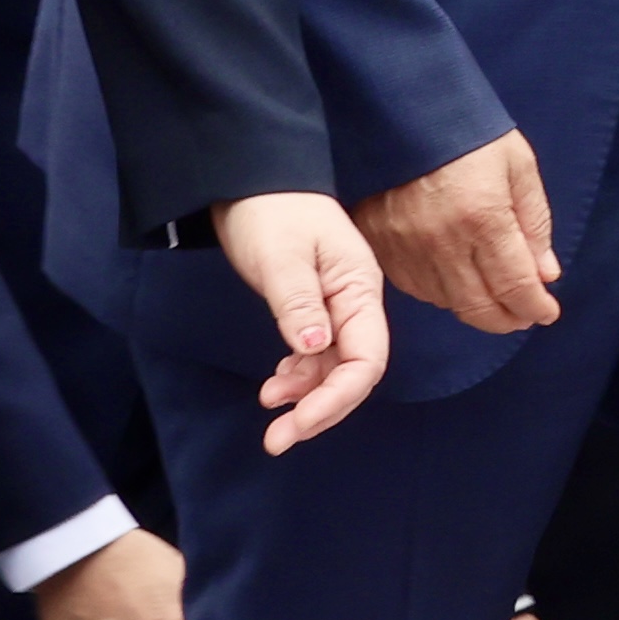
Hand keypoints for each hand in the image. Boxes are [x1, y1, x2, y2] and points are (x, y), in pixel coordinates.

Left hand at [208, 191, 390, 444]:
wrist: (252, 179)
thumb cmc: (271, 212)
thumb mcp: (282, 258)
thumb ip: (299, 305)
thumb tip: (316, 349)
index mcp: (359, 289)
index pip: (366, 359)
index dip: (337, 398)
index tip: (297, 424)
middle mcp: (355, 303)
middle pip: (353, 371)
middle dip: (320, 410)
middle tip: (277, 440)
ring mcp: (335, 307)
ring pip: (333, 367)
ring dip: (306, 397)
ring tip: (269, 414)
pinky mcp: (313, 307)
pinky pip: (315, 354)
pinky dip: (299, 376)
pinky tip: (276, 386)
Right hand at [360, 134, 560, 334]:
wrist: (402, 111)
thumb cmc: (469, 134)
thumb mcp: (518, 166)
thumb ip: (534, 223)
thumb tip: (546, 274)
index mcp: (483, 218)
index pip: (514, 285)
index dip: (534, 307)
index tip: (547, 312)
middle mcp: (441, 241)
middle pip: (478, 305)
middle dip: (507, 319)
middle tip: (524, 316)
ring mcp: (405, 247)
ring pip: (445, 302)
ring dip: (475, 310)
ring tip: (496, 302)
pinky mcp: (379, 245)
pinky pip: (414, 288)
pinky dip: (441, 295)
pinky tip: (458, 285)